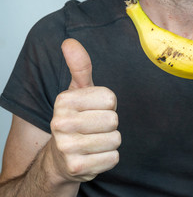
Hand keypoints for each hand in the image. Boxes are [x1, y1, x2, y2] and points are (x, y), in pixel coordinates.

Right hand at [48, 39, 120, 182]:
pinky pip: (113, 157)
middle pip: (113, 120)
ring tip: (93, 141)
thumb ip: (79, 67)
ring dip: (109, 141)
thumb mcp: (78, 92)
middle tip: (94, 127)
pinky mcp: (77, 167)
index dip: (107, 106)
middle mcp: (61, 123)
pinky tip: (93, 155)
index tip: (94, 110)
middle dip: (109, 124)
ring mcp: (67, 147)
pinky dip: (108, 157)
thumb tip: (70, 42)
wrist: (61, 157)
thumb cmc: (76, 120)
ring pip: (115, 139)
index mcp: (64, 101)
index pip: (110, 99)